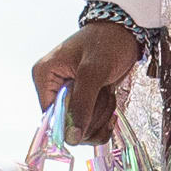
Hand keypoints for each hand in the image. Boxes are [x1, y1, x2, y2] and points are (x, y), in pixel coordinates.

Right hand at [32, 19, 141, 143]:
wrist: (125, 32)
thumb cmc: (107, 42)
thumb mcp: (94, 72)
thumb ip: (82, 105)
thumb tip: (71, 138)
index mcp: (44, 77)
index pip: (50, 117)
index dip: (71, 122)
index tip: (91, 113)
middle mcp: (52, 88)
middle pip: (67, 125)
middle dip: (91, 114)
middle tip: (103, 91)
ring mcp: (68, 96)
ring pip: (82, 127)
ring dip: (101, 114)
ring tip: (107, 90)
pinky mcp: (83, 102)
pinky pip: (91, 126)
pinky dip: (104, 119)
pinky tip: (111, 102)